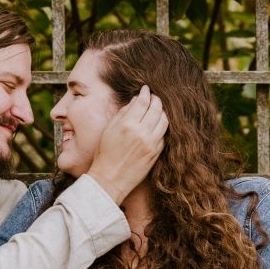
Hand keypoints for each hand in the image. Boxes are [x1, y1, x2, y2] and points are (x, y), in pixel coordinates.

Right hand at [84, 87, 167, 203]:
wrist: (109, 179)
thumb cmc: (105, 154)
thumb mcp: (109, 129)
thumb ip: (123, 113)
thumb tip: (136, 100)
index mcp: (127, 125)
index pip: (143, 102)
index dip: (146, 92)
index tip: (146, 89)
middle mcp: (141, 133)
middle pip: (157, 108)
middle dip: (156, 99)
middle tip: (154, 97)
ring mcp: (151, 144)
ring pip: (164, 120)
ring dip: (162, 112)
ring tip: (158, 109)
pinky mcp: (156, 153)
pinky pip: (164, 134)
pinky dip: (162, 126)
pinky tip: (157, 124)